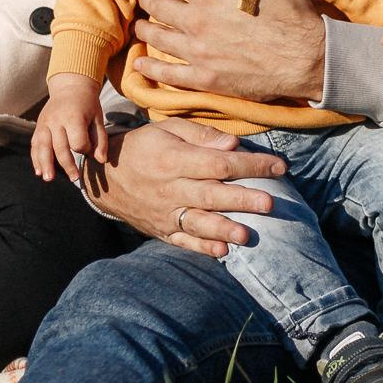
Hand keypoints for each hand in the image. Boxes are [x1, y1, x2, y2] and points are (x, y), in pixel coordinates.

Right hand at [32, 76, 108, 182]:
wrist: (70, 86)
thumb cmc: (87, 104)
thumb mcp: (98, 118)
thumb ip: (100, 140)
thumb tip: (101, 161)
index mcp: (73, 117)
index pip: (77, 141)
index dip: (85, 148)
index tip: (89, 148)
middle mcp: (56, 120)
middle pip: (60, 147)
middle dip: (67, 164)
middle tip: (74, 179)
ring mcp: (45, 122)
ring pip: (43, 146)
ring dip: (45, 164)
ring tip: (49, 178)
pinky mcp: (39, 125)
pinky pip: (35, 144)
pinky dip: (36, 158)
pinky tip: (38, 171)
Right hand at [85, 118, 285, 257]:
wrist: (103, 177)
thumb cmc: (143, 146)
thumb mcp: (167, 129)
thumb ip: (201, 136)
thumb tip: (233, 144)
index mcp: (175, 159)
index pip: (218, 163)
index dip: (250, 165)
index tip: (279, 167)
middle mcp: (171, 188)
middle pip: (211, 195)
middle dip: (242, 200)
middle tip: (269, 204)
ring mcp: (165, 212)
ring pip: (198, 223)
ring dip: (223, 230)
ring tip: (246, 236)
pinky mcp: (161, 229)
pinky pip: (182, 241)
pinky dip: (201, 248)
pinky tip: (221, 253)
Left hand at [130, 0, 325, 103]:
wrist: (306, 58)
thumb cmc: (289, 11)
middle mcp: (195, 21)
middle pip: (156, 6)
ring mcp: (198, 52)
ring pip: (157, 37)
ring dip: (144, 28)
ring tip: (141, 25)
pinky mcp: (205, 78)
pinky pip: (168, 73)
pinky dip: (150, 67)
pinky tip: (140, 63)